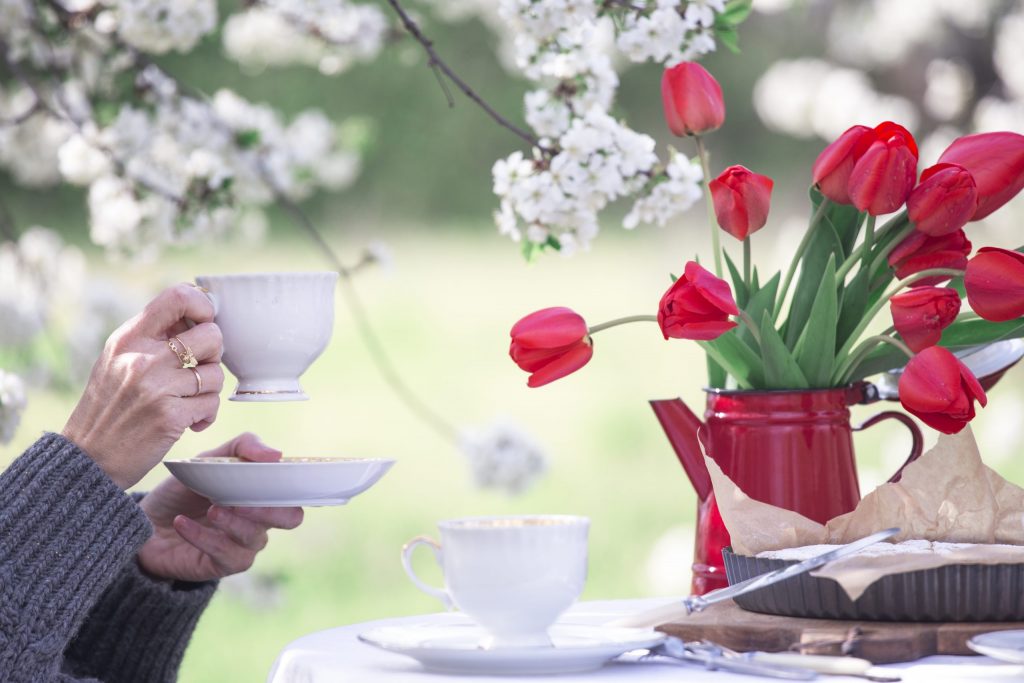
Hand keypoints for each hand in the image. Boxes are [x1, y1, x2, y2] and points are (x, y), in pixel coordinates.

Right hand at [62, 283, 224, 488]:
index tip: (204, 322)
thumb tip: (199, 316)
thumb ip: (152, 337)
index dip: (202, 305)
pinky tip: (188, 422)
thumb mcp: (117, 361)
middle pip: (212, 335)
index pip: (177, 296)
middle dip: (213, 354)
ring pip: (216, 373)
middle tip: (197, 370)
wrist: (88, 459)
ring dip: (209, 390)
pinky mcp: (170, 416)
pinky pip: (212, 404)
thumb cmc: (109, 408)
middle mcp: (142, 358)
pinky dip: (206, 415)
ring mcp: (157, 387)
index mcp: (129, 338)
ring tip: (187, 400)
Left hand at [138, 433, 303, 582]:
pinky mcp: (223, 565)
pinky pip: (225, 553)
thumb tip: (276, 454)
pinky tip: (183, 522)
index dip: (294, 487)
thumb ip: (242, 448)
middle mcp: (261, 521)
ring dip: (233, 521)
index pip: (294, 493)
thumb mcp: (209, 460)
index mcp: (263, 495)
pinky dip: (203, 536)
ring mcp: (244, 545)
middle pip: (291, 518)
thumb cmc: (184, 491)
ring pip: (255, 536)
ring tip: (211, 508)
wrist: (146, 523)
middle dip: (270, 508)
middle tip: (242, 499)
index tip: (275, 475)